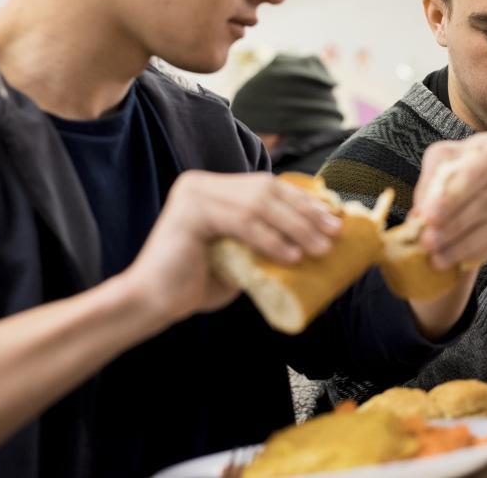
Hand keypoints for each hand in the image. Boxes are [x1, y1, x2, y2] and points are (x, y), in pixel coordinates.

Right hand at [124, 171, 341, 325]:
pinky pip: (241, 222)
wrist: (152, 304)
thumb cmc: (195, 284)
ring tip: (321, 248)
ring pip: (258, 204)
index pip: (267, 186)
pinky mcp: (190, 212)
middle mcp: (201, 183)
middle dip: (305, 211)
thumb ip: (263, 241)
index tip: (332, 218)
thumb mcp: (239, 256)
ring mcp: (194, 194)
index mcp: (213, 188)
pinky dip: (271, 239)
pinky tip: (292, 256)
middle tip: (334, 233)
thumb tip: (312, 240)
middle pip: (266, 190)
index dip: (303, 201)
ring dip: (296, 226)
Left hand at [415, 129, 486, 268]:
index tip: (429, 217)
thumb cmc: (460, 167)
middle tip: (427, 241)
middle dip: (455, 224)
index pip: (481, 169)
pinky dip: (478, 253)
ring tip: (435, 256)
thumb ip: (432, 180)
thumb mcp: (442, 161)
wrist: (483, 184)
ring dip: (463, 244)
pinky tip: (455, 260)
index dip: (454, 195)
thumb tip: (423, 213)